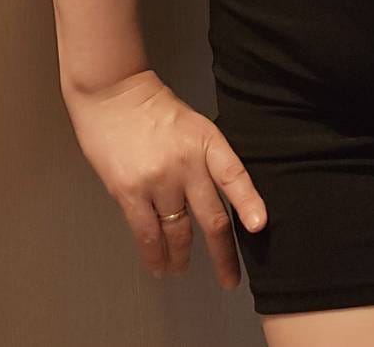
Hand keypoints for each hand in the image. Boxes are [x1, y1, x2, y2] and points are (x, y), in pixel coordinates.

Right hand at [64, 68, 266, 288]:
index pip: (234, 175)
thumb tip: (220, 197)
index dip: (248, 201)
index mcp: (207, 142)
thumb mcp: (194, 125)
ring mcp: (157, 180)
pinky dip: (154, 255)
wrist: (114, 94)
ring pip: (177, 232)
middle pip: (211, 217)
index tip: (260, 226)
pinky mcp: (129, 192)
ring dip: (181, 257)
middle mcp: (186, 163)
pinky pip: (146, 233)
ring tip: (182, 269)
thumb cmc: (156, 109)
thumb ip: (207, 159)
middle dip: (223, 254)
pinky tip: (159, 267)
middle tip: (230, 279)